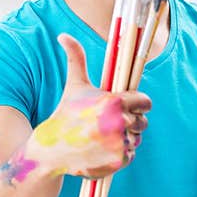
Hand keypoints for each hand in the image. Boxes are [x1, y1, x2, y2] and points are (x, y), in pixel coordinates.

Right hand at [28, 33, 150, 178]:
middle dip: (130, 121)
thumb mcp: (74, 85)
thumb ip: (76, 57)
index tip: (126, 105)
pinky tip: (103, 148)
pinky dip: (121, 153)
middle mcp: (119, 123)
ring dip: (126, 137)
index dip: (138, 103)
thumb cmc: (65, 113)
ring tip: (104, 135)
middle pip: (143, 122)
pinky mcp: (118, 161)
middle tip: (110, 123)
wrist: (51, 150)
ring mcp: (119, 144)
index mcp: (114, 102)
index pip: (145, 102)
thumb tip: (63, 34)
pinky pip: (131, 155)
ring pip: (137, 139)